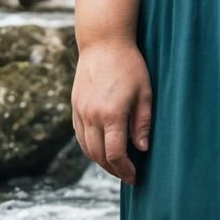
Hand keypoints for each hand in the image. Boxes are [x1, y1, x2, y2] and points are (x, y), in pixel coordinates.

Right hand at [72, 38, 152, 184]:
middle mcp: (92, 116)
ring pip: (86, 148)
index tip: (135, 177)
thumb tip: (142, 149)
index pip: (115, 154)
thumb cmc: (130, 65)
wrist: (103, 43)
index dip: (125, 170)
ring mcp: (81, 111)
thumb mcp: (145, 93)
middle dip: (114, 170)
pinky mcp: (75, 106)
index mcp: (112, 114)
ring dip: (100, 162)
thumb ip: (142, 123)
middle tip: (127, 176)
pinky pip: (79, 136)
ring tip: (116, 166)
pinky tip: (100, 150)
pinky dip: (89, 148)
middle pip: (99, 155)